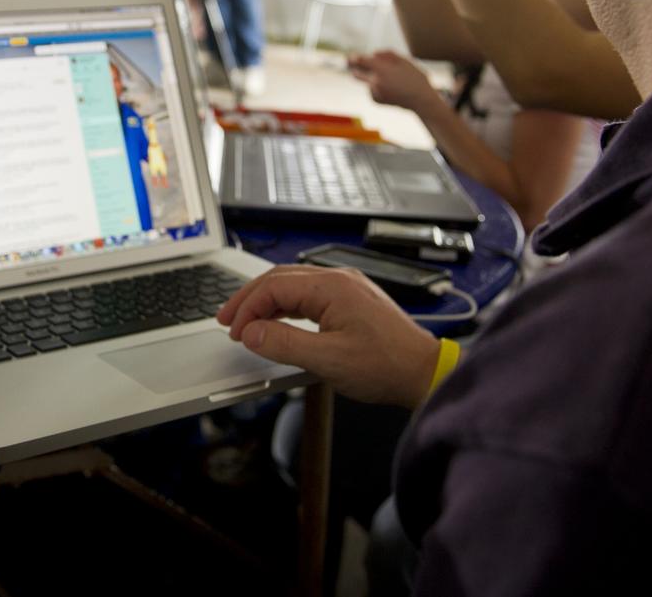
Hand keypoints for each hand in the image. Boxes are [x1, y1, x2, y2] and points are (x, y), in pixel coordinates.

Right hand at [218, 264, 438, 408]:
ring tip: (246, 322)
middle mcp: (338, 279)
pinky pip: (308, 295)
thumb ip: (284, 343)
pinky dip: (286, 307)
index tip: (234, 332)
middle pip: (279, 279)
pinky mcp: (351, 300)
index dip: (248, 309)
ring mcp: (346, 287)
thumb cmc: (386, 365)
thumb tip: (251, 332)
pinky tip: (276, 321)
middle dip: (249, 299)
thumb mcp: (328, 359)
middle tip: (227, 320)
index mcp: (331, 286)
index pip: (273, 287)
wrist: (424, 371)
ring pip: (293, 286)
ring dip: (266, 302)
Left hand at [347, 50, 440, 113]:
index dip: (355, 58)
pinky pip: (371, 90)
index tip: (351, 57)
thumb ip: (387, 54)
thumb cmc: (415, 77)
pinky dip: (376, 87)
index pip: (362, 61)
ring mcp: (375, 92)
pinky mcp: (376, 100)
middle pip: (356, 74)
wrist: (421, 100)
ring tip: (390, 80)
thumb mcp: (404, 61)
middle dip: (354, 69)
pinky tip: (390, 88)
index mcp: (382, 70)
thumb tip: (373, 53)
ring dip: (371, 78)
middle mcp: (375, 82)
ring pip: (366, 81)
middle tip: (352, 65)